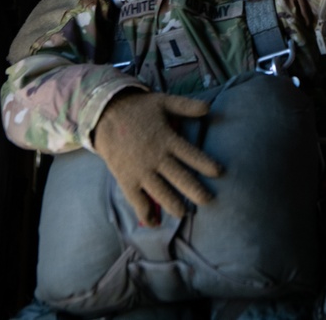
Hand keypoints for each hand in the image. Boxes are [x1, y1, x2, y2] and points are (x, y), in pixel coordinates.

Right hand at [93, 91, 222, 225]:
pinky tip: (155, 223)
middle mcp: (156, 158)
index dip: (206, 164)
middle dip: (197, 192)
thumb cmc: (139, 109)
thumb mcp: (164, 102)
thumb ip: (187, 106)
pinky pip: (137, 201)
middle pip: (180, 179)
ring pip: (161, 194)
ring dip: (175, 205)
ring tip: (185, 213)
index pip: (192, 155)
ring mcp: (141, 171)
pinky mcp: (126, 180)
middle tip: (209, 201)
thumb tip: (210, 108)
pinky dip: (146, 214)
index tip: (220, 173)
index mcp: (167, 139)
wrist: (105, 115)